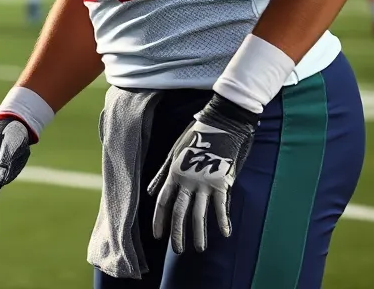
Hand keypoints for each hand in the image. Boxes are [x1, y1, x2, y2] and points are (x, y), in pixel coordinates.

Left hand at [147, 93, 257, 253]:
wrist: (221, 123)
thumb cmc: (196, 135)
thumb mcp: (174, 152)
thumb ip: (162, 173)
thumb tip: (149, 191)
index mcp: (174, 173)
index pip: (162, 202)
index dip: (159, 220)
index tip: (158, 236)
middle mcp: (187, 180)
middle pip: (179, 212)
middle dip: (177, 233)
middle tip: (178, 250)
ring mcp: (204, 182)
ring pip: (199, 213)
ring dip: (198, 233)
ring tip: (199, 249)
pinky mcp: (222, 181)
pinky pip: (221, 205)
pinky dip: (222, 220)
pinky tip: (224, 233)